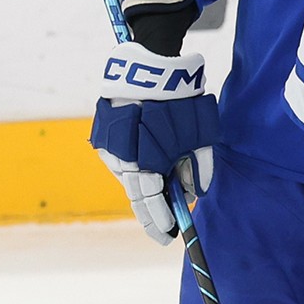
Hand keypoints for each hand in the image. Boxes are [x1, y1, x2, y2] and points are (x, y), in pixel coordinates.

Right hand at [89, 40, 218, 242]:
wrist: (149, 66)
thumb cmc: (180, 101)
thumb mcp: (200, 136)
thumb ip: (197, 167)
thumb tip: (194, 193)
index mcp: (141, 163)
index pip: (149, 201)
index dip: (159, 221)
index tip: (168, 237)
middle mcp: (118, 160)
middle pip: (136, 193)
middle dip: (152, 212)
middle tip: (164, 230)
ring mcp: (108, 148)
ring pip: (129, 176)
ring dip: (146, 187)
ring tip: (163, 198)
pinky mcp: (104, 136)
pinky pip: (122, 159)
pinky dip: (138, 167)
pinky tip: (152, 171)